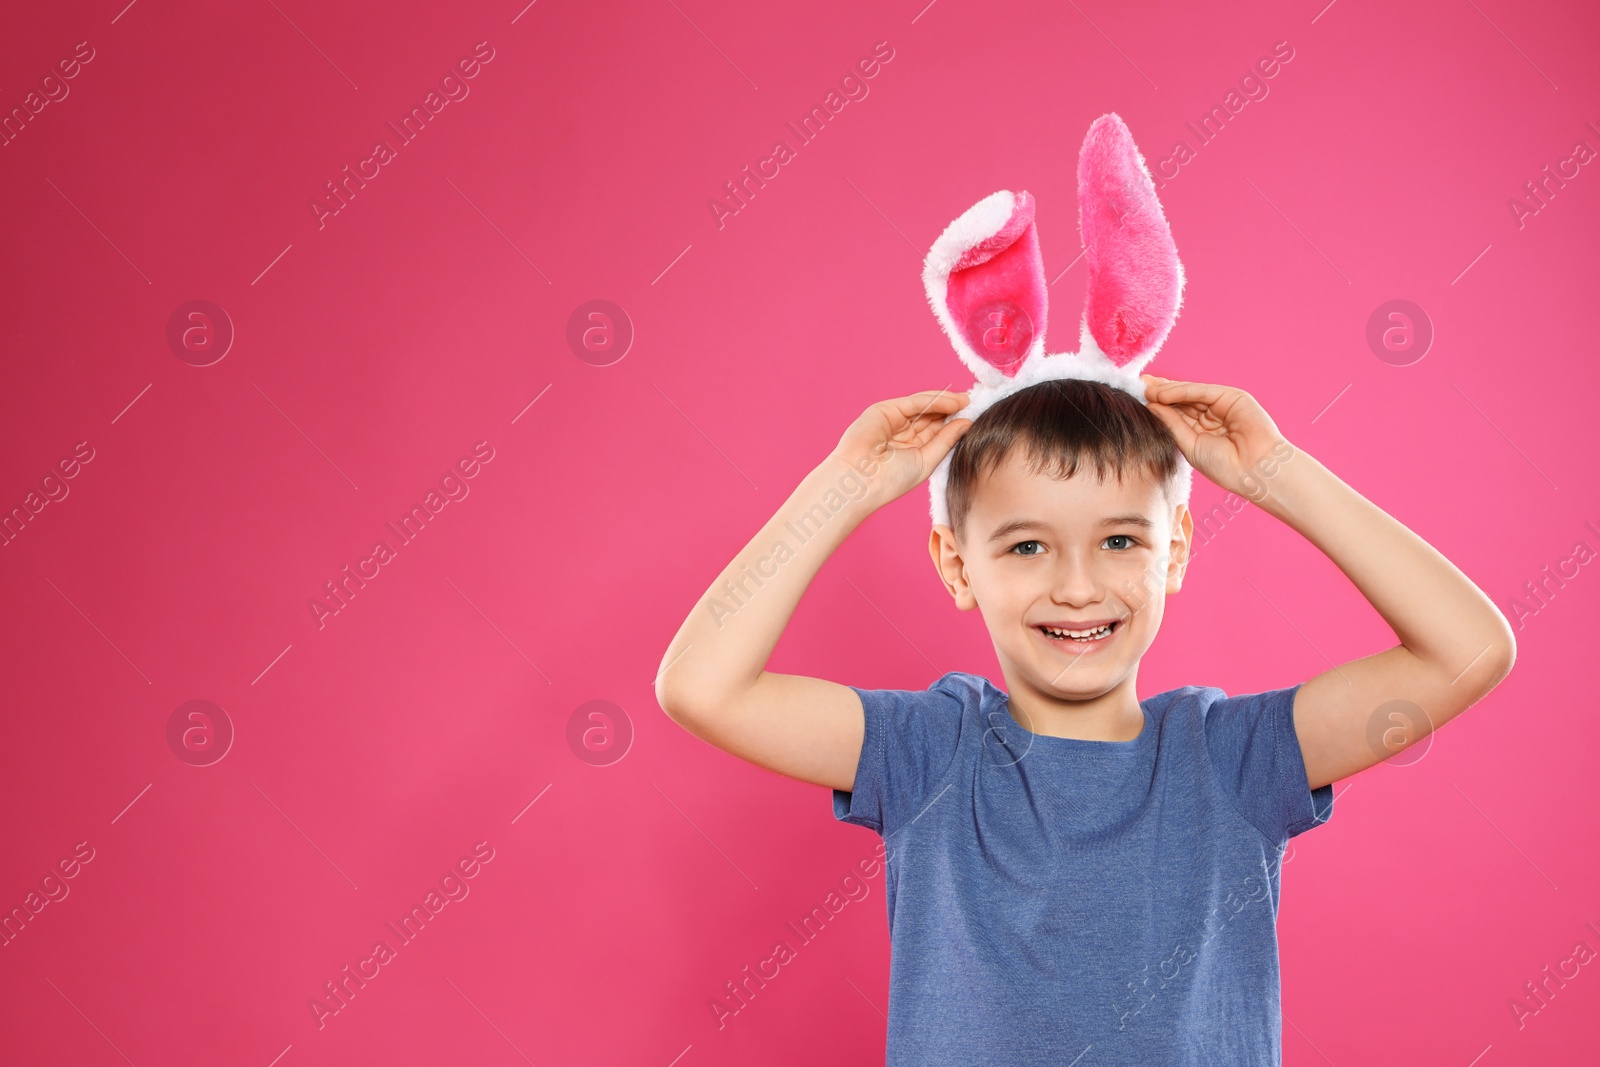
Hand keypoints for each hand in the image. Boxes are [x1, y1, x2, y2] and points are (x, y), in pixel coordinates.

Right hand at [831, 389, 972, 507]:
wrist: (860, 479)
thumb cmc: (890, 479)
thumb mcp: (926, 460)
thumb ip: (946, 440)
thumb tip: (966, 423)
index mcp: (910, 449)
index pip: (936, 432)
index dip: (954, 424)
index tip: (975, 418)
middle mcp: (902, 433)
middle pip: (932, 417)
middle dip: (952, 411)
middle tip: (975, 405)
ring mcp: (893, 420)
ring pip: (925, 407)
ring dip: (947, 403)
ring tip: (967, 402)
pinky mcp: (885, 410)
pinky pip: (914, 402)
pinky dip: (934, 400)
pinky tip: (953, 402)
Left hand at [1140, 375, 1294, 501]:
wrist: (1255, 470)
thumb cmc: (1225, 466)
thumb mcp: (1190, 445)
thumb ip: (1172, 424)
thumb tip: (1151, 406)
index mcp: (1201, 430)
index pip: (1176, 412)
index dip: (1158, 405)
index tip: (1137, 399)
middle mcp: (1211, 415)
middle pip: (1181, 399)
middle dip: (1160, 392)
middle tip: (1137, 386)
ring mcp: (1222, 404)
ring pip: (1190, 393)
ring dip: (1167, 390)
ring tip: (1146, 390)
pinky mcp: (1232, 397)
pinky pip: (1202, 391)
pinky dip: (1182, 391)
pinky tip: (1163, 393)